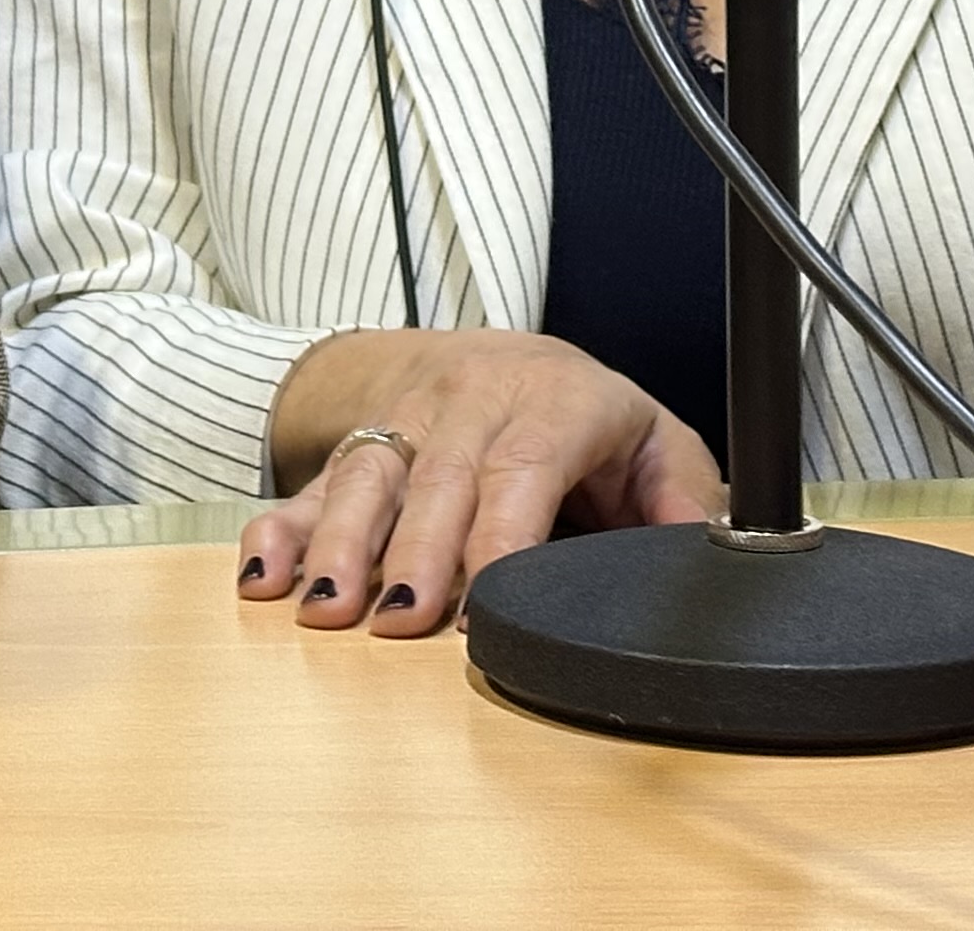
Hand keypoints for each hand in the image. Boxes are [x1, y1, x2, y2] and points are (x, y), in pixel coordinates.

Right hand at [238, 327, 722, 634]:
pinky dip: (281, 530)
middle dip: (415, 552)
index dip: (500, 539)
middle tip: (399, 619)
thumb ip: (684, 496)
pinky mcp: (359, 447)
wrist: (497, 353)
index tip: (485, 605)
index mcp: (551, 403)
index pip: (522, 469)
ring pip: (367, 478)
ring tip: (324, 609)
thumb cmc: (583, 415)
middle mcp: (469, 405)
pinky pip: (311, 485)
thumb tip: (710, 547)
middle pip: (437, 479)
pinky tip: (263, 577)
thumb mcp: (651, 439)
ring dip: (340, 545)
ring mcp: (405, 423)